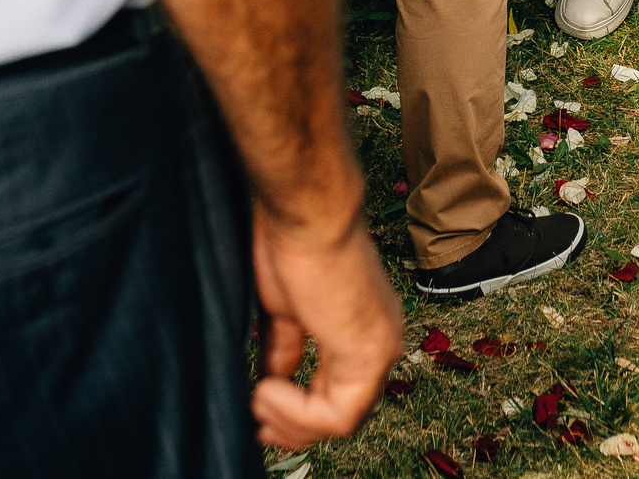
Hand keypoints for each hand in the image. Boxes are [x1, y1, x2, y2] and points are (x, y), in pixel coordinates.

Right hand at [248, 207, 403, 449]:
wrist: (305, 211)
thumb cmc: (292, 242)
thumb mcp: (285, 308)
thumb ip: (286, 346)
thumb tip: (272, 378)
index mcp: (362, 326)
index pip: (338, 389)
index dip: (299, 410)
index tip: (260, 406)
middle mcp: (381, 340)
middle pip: (343, 411)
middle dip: (295, 426)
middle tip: (258, 425)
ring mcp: (380, 348)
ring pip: (343, 419)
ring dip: (293, 422)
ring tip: (258, 400)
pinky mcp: (371, 353)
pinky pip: (339, 415)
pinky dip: (298, 415)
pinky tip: (266, 390)